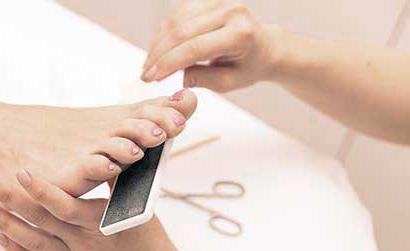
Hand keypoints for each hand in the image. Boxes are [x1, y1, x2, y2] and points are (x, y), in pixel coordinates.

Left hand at [0, 169, 180, 250]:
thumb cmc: (148, 239)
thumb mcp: (138, 204)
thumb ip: (116, 179)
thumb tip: (105, 150)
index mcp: (99, 223)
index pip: (64, 206)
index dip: (42, 190)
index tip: (21, 171)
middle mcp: (81, 242)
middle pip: (39, 221)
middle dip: (10, 200)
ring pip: (32, 242)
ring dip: (5, 224)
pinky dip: (17, 250)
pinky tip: (0, 235)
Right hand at [141, 0, 281, 91]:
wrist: (264, 47)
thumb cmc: (247, 67)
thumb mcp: (229, 82)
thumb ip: (202, 79)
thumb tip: (173, 76)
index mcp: (240, 33)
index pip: (195, 48)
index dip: (169, 64)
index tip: (151, 79)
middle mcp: (231, 11)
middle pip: (182, 32)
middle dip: (158, 55)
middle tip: (145, 75)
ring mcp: (220, 1)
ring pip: (176, 21)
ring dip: (157, 43)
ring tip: (149, 65)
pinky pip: (178, 14)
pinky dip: (164, 32)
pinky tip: (158, 50)